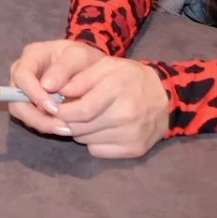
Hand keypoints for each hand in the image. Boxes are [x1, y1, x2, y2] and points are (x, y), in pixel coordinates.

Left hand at [8, 40, 169, 158]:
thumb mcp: (107, 66)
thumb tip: (58, 92)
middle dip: (67, 121)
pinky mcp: (135, 150)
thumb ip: (82, 78)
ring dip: (79, 131)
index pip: (81, 110)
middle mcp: (126, 115)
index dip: (61, 112)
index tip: (52, 108)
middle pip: (81, 127)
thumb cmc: (130, 78)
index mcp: (117, 90)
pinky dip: (93, 141)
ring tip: (86, 118)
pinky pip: (99, 151)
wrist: (164, 97)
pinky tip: (99, 129)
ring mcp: (132, 135)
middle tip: (65, 113)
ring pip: (87, 140)